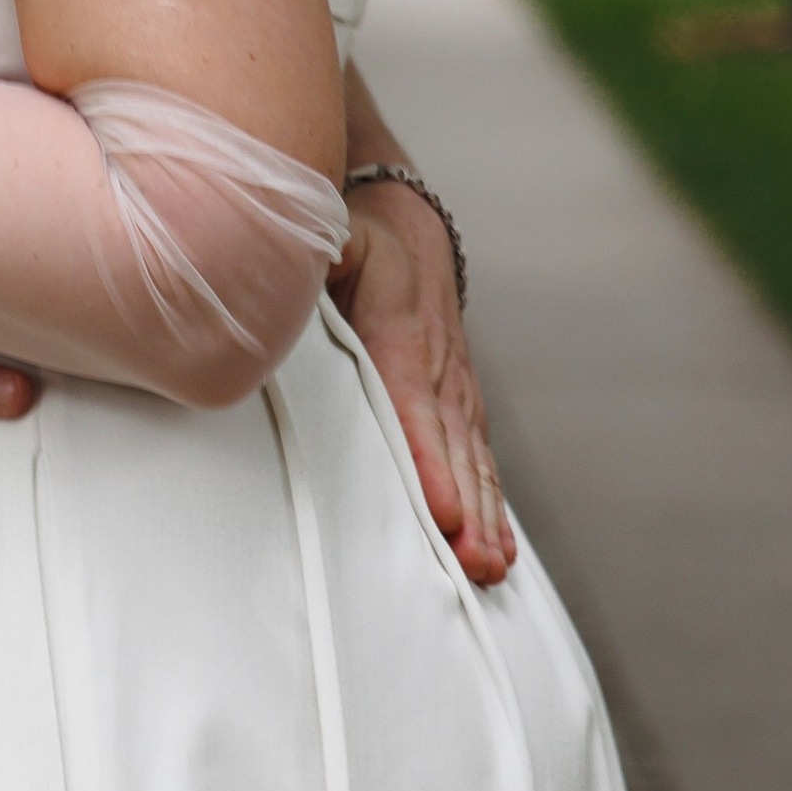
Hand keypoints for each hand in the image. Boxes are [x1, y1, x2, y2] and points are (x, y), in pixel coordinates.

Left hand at [332, 182, 514, 585]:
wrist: (406, 221)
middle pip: (452, 449)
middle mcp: (437, 367)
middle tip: (471, 564)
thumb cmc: (360, 238)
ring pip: (473, 460)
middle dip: (466, 510)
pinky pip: (478, 458)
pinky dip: (491, 505)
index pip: (413, 405)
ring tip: (489, 570)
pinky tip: (499, 550)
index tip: (441, 512)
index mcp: (400, 333)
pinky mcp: (459, 402)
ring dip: (484, 517)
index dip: (428, 460)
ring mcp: (454, 387)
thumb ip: (317, 252)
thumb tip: (292, 265)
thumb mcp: (335, 234)